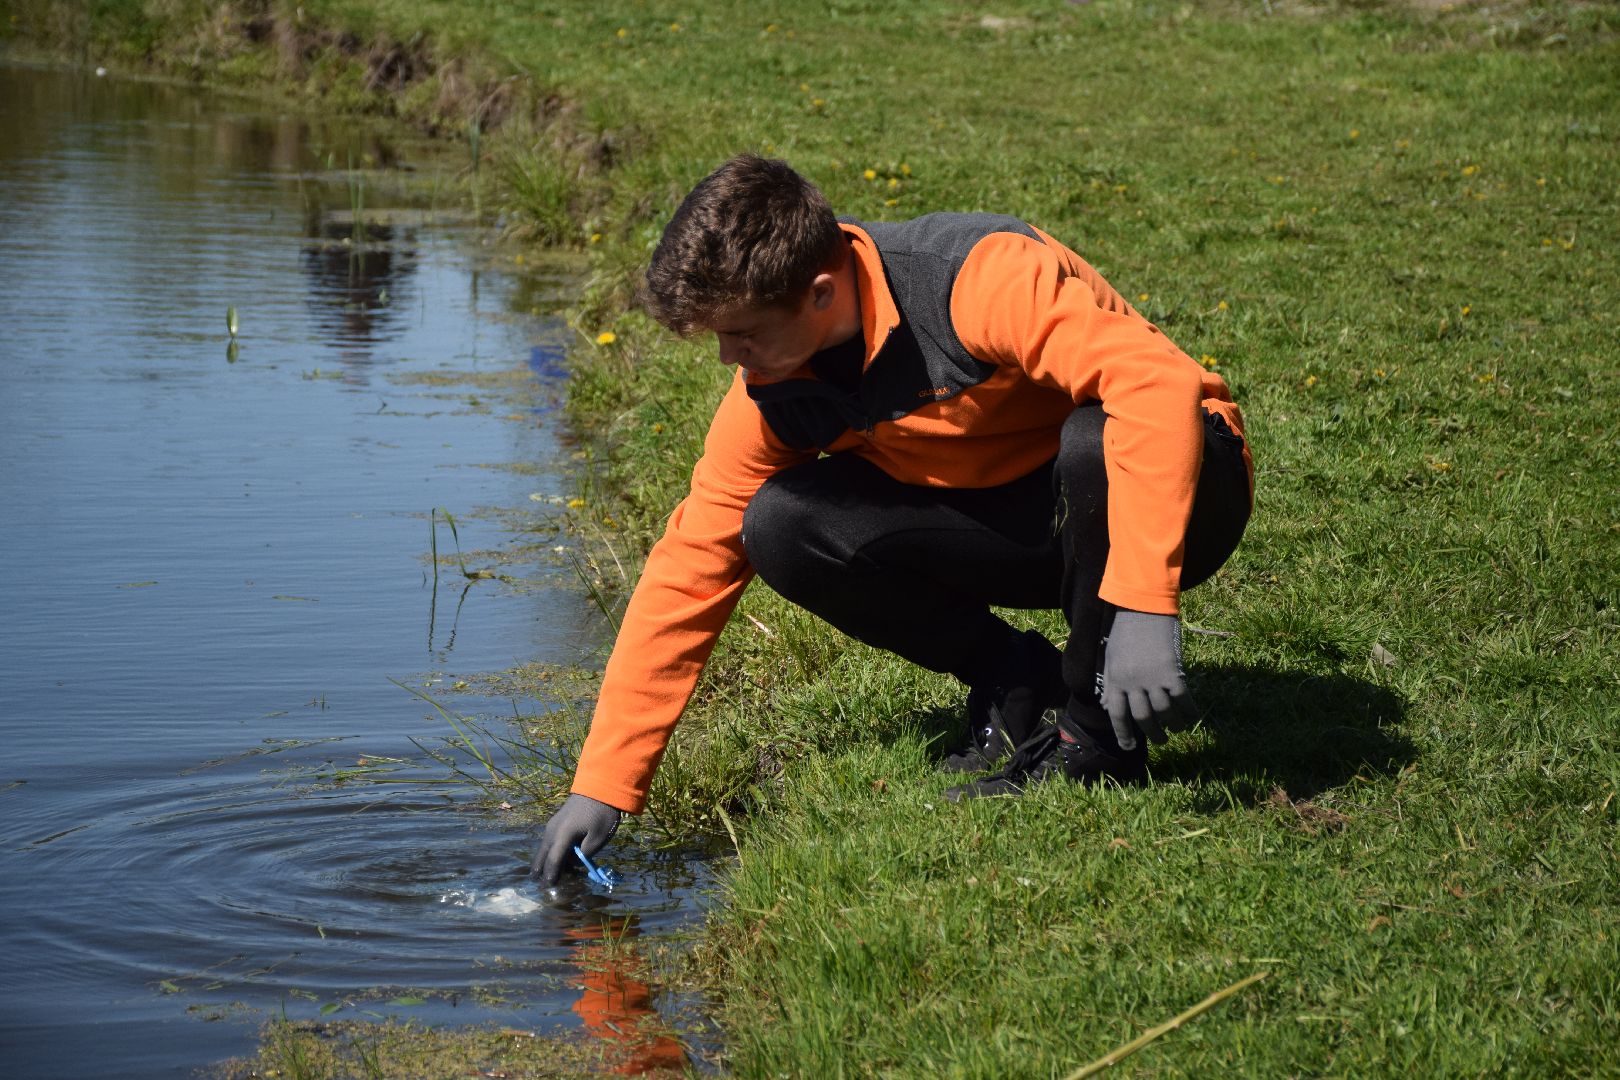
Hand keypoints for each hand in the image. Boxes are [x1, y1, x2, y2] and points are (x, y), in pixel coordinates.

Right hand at [528, 792, 622, 884]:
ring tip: (550, 877)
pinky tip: (558, 861)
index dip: (550, 876)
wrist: (599, 787)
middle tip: (542, 887)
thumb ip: (584, 855)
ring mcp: (551, 826)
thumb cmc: (601, 814)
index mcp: (562, 835)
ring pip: (544, 849)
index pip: (553, 861)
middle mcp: (552, 831)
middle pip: (541, 856)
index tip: (548, 888)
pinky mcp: (555, 823)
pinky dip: (550, 853)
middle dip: (541, 872)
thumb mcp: (598, 838)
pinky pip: (549, 843)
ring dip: (546, 863)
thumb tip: (573, 863)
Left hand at [1100, 609, 1196, 750]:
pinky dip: (1189, 711)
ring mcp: (1153, 678)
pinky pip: (1182, 699)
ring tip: (1177, 729)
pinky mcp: (1173, 671)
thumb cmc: (1126, 631)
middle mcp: (1133, 683)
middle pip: (1143, 718)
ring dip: (1172, 725)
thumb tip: (1107, 707)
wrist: (1143, 607)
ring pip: (1164, 712)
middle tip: (1161, 741)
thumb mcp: (1111, 658)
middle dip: (1153, 734)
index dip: (1123, 734)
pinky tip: (1192, 716)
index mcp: (1116, 680)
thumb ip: (1111, 683)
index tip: (1129, 748)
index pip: (1117, 715)